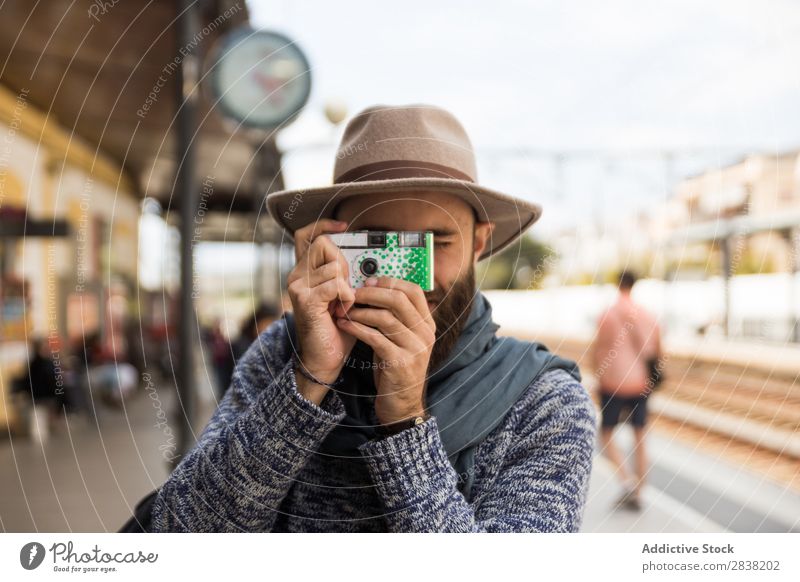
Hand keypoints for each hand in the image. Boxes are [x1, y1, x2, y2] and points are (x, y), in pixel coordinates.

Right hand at [286, 218, 356, 403]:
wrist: (325, 359)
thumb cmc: (337, 328)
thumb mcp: (342, 295)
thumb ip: (345, 274)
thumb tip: (367, 256)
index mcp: (305, 272)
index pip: (307, 234)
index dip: (324, 224)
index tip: (344, 225)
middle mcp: (296, 276)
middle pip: (323, 244)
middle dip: (342, 262)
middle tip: (346, 286)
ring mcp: (298, 287)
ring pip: (333, 266)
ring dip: (348, 285)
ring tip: (345, 304)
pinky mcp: (305, 300)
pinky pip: (335, 285)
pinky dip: (347, 297)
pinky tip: (344, 311)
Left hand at [334, 276, 435, 424]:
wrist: (401, 405)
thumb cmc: (396, 369)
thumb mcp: (400, 340)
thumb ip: (394, 318)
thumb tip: (374, 290)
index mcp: (427, 325)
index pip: (413, 291)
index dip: (390, 282)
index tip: (369, 282)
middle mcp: (425, 334)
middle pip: (399, 300)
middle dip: (372, 293)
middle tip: (352, 294)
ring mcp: (415, 349)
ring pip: (385, 317)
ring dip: (360, 311)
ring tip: (344, 311)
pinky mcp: (400, 362)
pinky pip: (375, 337)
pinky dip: (357, 328)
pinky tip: (344, 325)